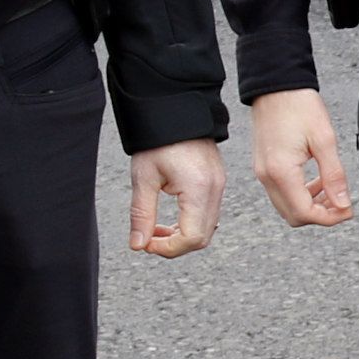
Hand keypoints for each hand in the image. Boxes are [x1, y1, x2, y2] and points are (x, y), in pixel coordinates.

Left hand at [127, 139, 223, 257]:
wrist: (176, 109)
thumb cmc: (158, 140)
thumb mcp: (144, 178)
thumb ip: (142, 215)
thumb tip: (138, 245)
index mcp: (198, 188)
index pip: (191, 238)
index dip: (167, 248)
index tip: (146, 243)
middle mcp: (215, 189)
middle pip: (202, 238)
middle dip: (174, 245)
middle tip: (149, 238)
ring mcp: (219, 185)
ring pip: (207, 229)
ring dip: (182, 236)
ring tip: (157, 227)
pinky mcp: (217, 182)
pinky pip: (209, 215)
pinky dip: (190, 223)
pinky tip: (172, 217)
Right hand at [248, 87, 353, 226]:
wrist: (276, 85)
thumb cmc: (299, 106)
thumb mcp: (324, 139)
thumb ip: (334, 175)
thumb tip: (344, 204)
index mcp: (280, 171)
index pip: (304, 213)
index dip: (329, 218)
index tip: (349, 209)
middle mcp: (266, 177)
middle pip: (293, 216)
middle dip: (320, 215)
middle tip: (342, 202)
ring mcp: (262, 172)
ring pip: (287, 207)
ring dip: (311, 205)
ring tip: (332, 190)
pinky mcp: (263, 166)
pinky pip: (281, 193)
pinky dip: (300, 194)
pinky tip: (317, 181)